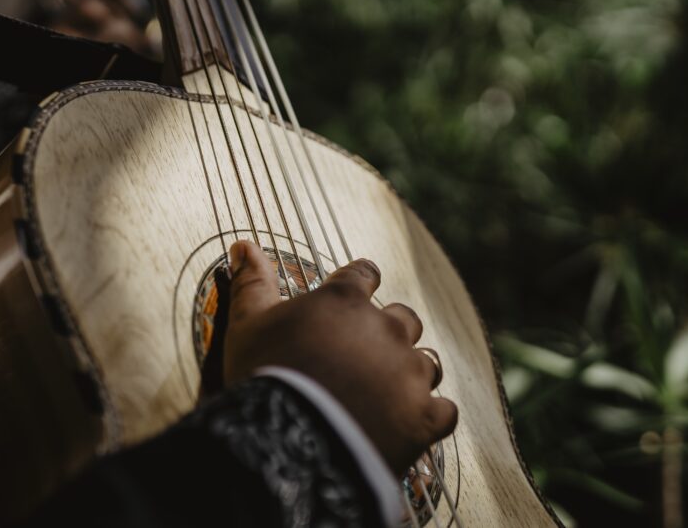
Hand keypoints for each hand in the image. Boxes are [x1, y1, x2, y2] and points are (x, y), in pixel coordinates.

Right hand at [223, 240, 457, 475]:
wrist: (291, 443)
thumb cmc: (265, 375)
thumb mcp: (248, 324)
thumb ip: (252, 283)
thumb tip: (243, 244)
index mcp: (345, 301)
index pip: (364, 274)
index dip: (359, 281)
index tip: (355, 289)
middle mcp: (387, 329)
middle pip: (404, 319)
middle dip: (390, 331)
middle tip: (366, 352)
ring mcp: (410, 373)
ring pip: (428, 362)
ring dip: (412, 371)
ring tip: (391, 389)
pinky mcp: (424, 417)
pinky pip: (444, 410)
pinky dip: (430, 415)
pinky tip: (415, 422)